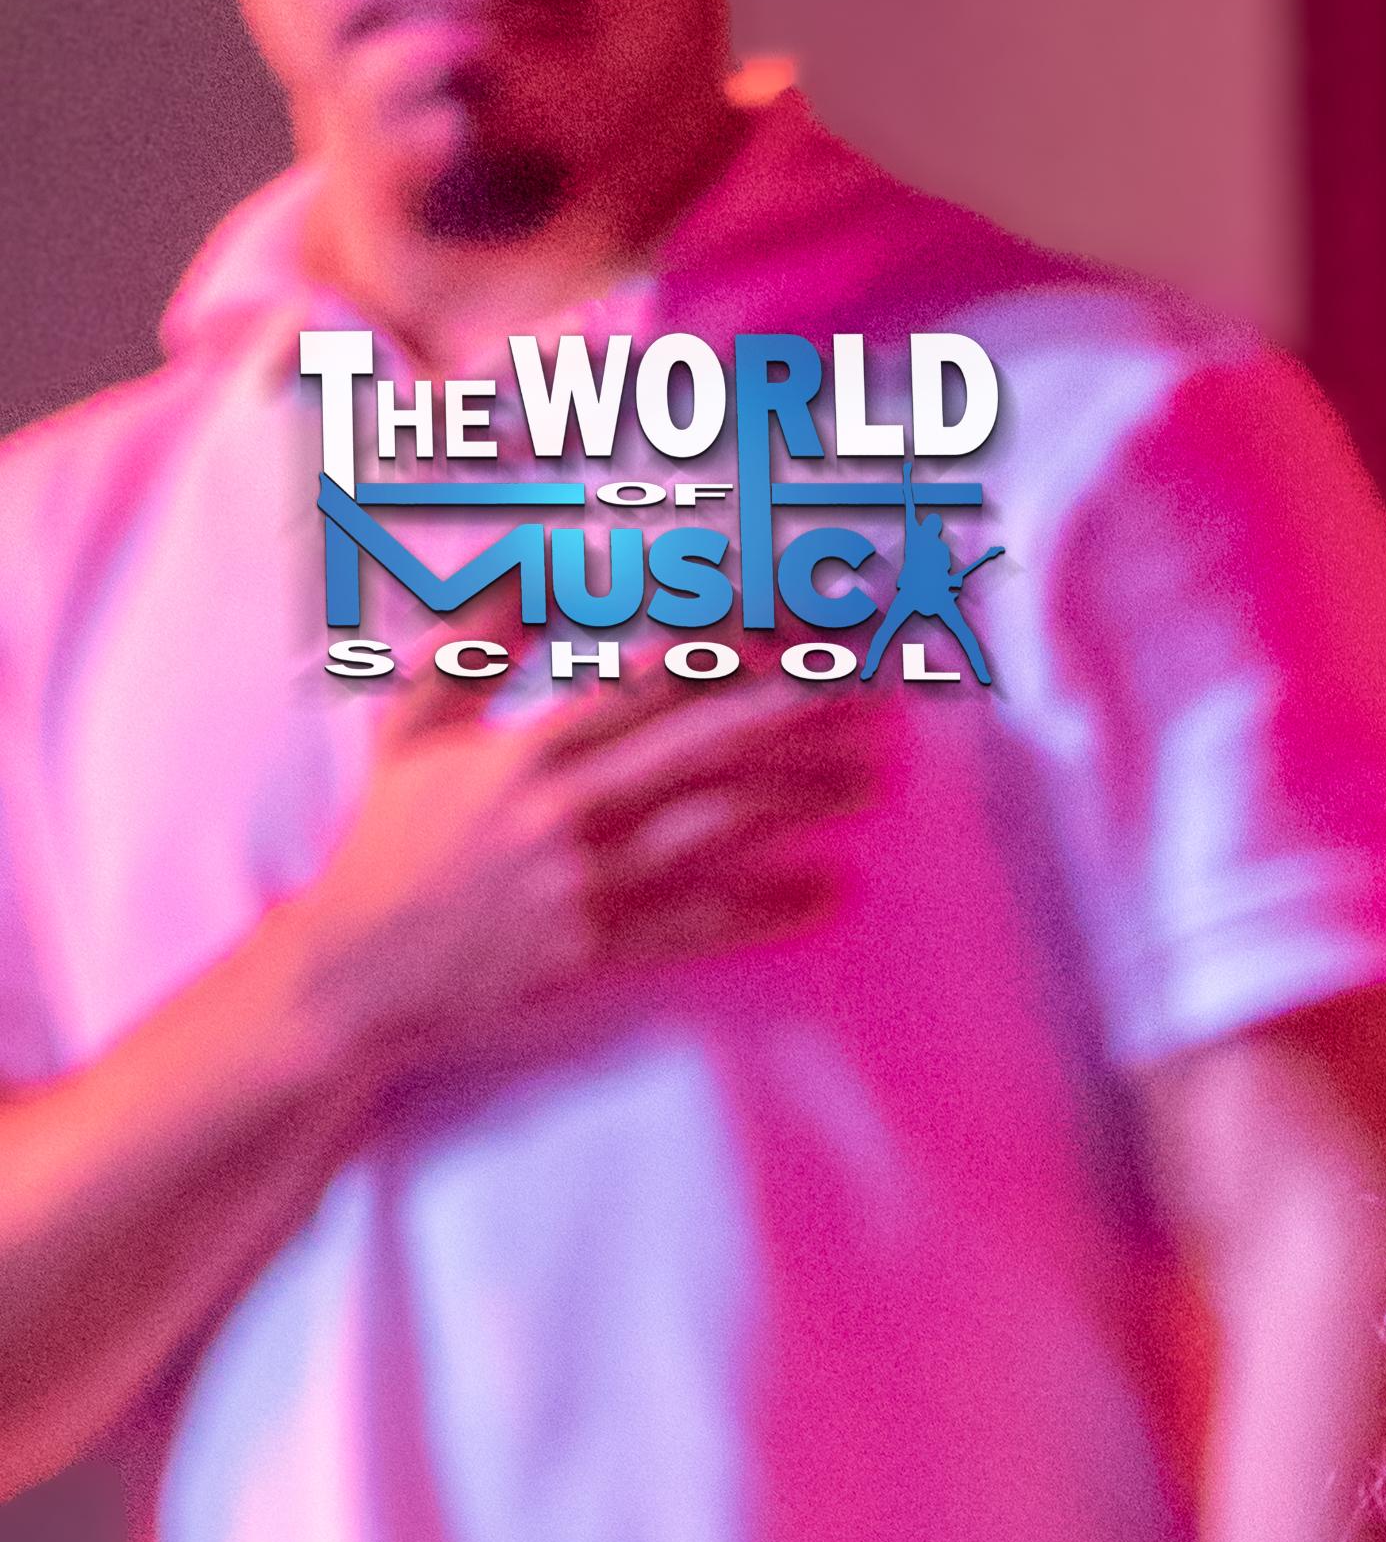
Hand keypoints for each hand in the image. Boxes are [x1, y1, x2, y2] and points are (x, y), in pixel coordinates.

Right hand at [282, 667, 880, 1089]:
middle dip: (794, 714)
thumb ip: (473, 646)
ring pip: (716, 830)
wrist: (358, 969)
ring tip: (870, 779)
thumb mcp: (411, 724)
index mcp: (527, 748)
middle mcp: (565, 810)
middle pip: (704, 747)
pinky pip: (700, 925)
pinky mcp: (598, 952)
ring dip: (800, 802)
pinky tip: (828, 888)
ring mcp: (586, 885)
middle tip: (868, 694)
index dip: (727, 648)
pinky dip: (767, 908)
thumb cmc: (388, 842)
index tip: (793, 624)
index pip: (647, 681)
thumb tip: (526, 572)